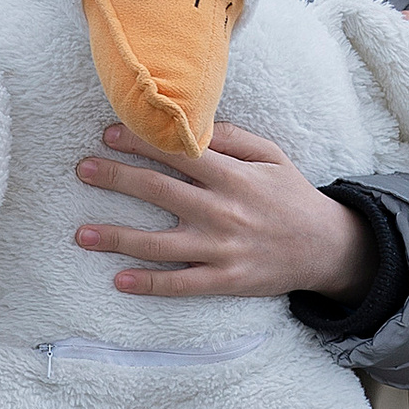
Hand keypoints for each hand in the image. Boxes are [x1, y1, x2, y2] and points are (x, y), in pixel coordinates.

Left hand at [74, 120, 375, 304]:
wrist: (327, 248)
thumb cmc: (292, 196)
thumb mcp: (272, 156)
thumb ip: (233, 138)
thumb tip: (192, 124)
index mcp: (233, 176)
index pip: (179, 153)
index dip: (142, 141)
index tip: (109, 134)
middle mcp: (224, 211)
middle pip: (160, 192)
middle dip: (117, 179)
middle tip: (82, 170)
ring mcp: (223, 248)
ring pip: (161, 244)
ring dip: (117, 238)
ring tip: (81, 234)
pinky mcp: (226, 280)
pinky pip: (182, 284)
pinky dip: (150, 284)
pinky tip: (120, 281)